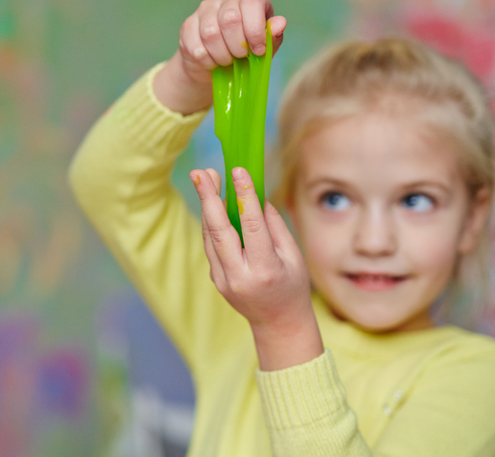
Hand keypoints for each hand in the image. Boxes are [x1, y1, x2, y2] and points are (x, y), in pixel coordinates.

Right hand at [154, 0, 285, 114]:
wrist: (215, 66)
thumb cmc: (246, 53)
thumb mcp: (265, 48)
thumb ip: (273, 36)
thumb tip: (280, 23)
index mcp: (249, 0)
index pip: (252, 3)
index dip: (255, 30)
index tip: (258, 51)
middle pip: (229, 19)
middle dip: (237, 46)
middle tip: (241, 58)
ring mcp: (204, 10)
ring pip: (210, 33)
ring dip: (222, 55)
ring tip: (227, 61)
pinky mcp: (188, 26)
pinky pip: (196, 46)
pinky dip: (207, 61)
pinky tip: (212, 62)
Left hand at [190, 166, 323, 370]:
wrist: (278, 324)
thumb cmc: (292, 286)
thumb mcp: (292, 256)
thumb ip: (273, 226)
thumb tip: (255, 195)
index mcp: (265, 270)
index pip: (251, 227)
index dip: (244, 197)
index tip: (239, 171)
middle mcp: (239, 276)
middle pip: (219, 231)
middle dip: (209, 198)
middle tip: (202, 172)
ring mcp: (223, 280)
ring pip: (210, 236)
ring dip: (206, 206)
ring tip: (205, 178)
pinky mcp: (216, 279)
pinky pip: (210, 245)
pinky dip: (210, 222)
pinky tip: (212, 202)